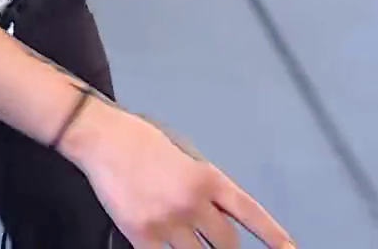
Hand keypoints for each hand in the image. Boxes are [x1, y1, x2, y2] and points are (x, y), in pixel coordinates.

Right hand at [61, 101, 293, 248]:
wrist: (103, 139)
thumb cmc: (142, 142)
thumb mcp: (185, 157)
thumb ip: (204, 188)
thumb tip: (217, 216)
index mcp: (208, 178)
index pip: (250, 213)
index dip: (273, 236)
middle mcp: (193, 202)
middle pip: (226, 244)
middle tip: (219, 247)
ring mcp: (168, 221)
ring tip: (187, 240)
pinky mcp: (141, 234)